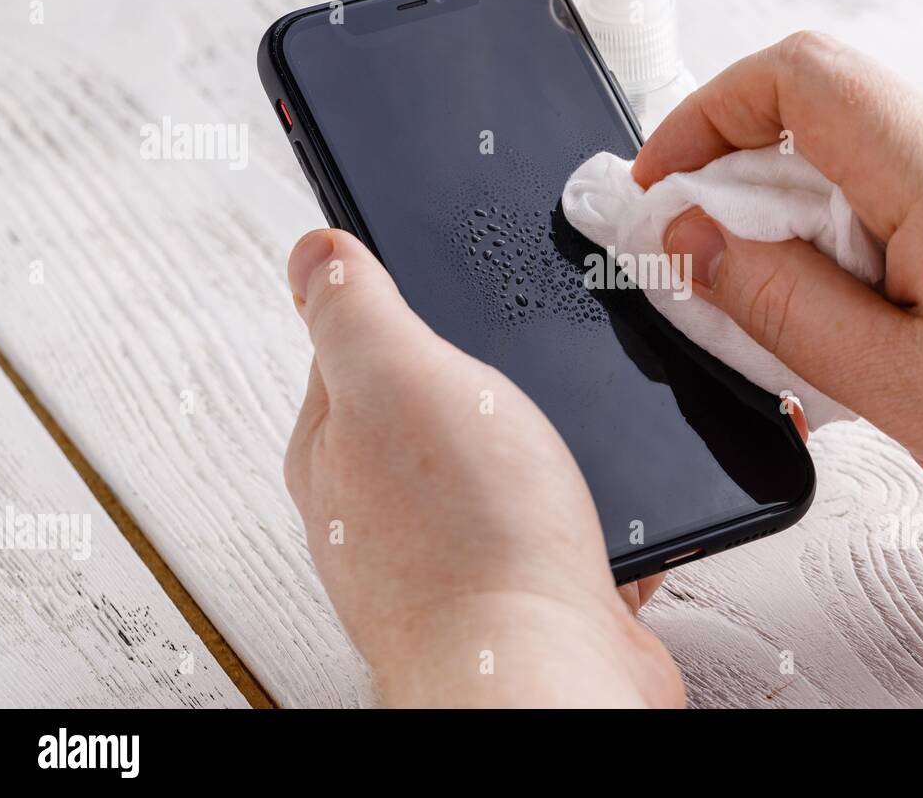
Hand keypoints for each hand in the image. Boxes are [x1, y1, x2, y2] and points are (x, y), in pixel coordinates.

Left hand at [285, 229, 681, 706]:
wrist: (545, 672)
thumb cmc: (468, 539)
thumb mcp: (397, 378)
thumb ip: (354, 310)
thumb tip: (312, 250)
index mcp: (338, 449)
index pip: (351, 350)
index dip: (396, 308)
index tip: (440, 285)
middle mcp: (383, 508)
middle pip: (430, 407)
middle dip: (484, 378)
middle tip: (524, 359)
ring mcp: (453, 553)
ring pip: (502, 467)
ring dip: (546, 443)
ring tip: (577, 429)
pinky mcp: (523, 589)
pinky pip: (560, 526)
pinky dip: (591, 509)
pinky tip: (609, 501)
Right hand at [638, 31, 922, 604]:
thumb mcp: (898, 387)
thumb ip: (778, 304)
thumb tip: (697, 241)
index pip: (794, 77)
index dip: (705, 114)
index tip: (667, 181)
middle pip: (829, 121)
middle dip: (759, 199)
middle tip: (739, 290)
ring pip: (877, 161)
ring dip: (825, 232)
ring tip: (846, 336)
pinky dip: (882, 240)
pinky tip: (901, 326)